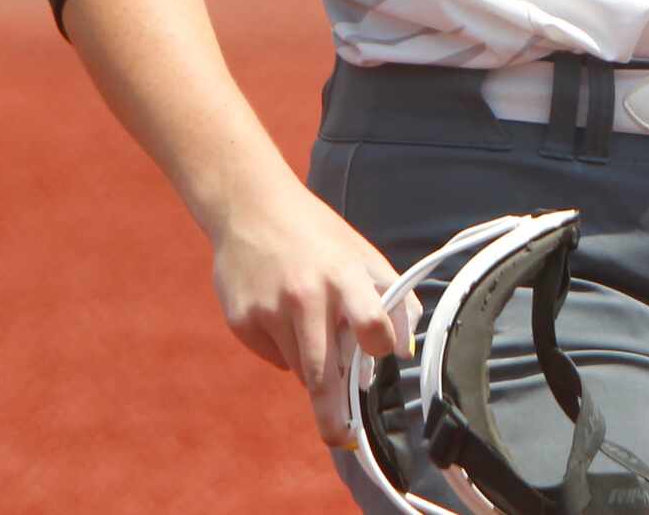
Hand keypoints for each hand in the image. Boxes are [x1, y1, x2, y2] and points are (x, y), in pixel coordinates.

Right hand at [209, 181, 415, 448]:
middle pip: (323, 371)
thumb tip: (406, 347)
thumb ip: (390, 296)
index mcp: (343, 275)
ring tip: (312, 325)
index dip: (380, 346)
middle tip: (341, 438)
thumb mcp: (361, 254)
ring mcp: (269, 311)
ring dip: (313, 366)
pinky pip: (273, 356)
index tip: (383, 359)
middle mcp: (305, 295)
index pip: (371, 323)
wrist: (252, 209)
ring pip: (299, 368)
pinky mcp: (242, 322)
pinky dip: (284, 348)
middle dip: (332, 411)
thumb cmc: (318, 236)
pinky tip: (281, 313)